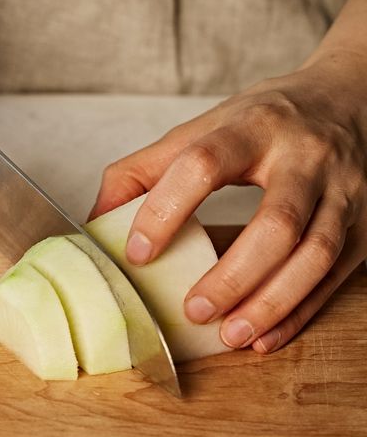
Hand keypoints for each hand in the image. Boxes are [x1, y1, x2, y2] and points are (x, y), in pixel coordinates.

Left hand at [89, 51, 366, 353]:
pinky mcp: (364, 225)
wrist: (348, 99)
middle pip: (276, 222)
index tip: (137, 252)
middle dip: (232, 274)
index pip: (204, 164)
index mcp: (250, 127)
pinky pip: (336, 276)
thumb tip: (95, 222)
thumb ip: (144, 170)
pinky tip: (265, 337)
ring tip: (229, 335)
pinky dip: (300, 313)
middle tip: (193, 310)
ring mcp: (342, 192)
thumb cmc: (263, 121)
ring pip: (315, 255)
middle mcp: (304, 158)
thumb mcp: (202, 128)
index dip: (166, 209)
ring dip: (271, 303)